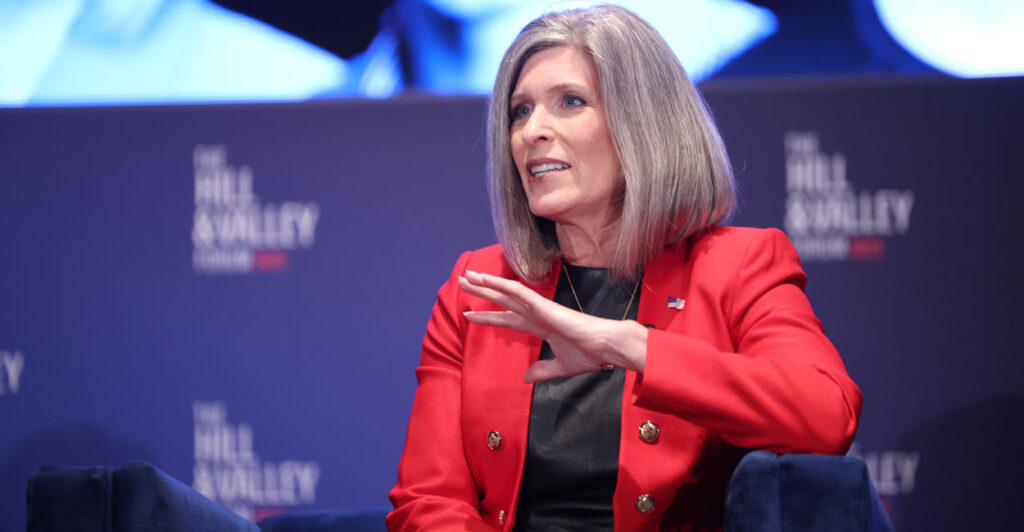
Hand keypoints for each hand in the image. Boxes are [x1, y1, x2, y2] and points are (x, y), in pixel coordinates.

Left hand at [458, 270, 647, 381]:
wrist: (605, 347)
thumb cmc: (589, 354)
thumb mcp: (560, 367)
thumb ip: (542, 371)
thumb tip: (526, 377)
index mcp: (540, 326)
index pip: (508, 319)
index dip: (488, 317)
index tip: (469, 315)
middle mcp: (536, 314)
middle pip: (502, 301)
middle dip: (482, 293)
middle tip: (462, 284)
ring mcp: (539, 308)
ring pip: (506, 292)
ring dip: (486, 284)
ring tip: (467, 276)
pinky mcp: (543, 305)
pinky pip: (518, 292)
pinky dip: (501, 285)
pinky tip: (486, 279)